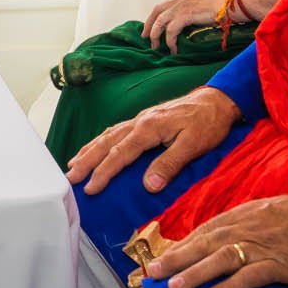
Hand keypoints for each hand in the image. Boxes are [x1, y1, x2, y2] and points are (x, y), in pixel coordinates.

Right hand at [66, 87, 239, 196]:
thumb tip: (148, 186)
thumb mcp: (194, 145)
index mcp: (149, 128)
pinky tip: (95, 147)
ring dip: (89, 150)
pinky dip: (100, 141)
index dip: (103, 173)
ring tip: (73, 165)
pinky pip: (115, 131)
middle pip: (106, 143)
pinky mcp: (144, 120)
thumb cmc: (208, 123)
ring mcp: (140, 119)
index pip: (120, 154)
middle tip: (69, 178)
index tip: (89, 189)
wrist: (217, 99)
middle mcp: (139, 121)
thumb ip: (170, 164)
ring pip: (107, 135)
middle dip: (86, 161)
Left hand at [141, 0, 226, 52]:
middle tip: (146, 39)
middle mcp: (179, 1)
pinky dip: (170, 41)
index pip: (161, 7)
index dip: (152, 18)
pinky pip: (171, 31)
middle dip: (149, 27)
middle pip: (156, 13)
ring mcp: (181, 7)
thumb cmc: (222, 6)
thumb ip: (192, 13)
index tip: (148, 28)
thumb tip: (186, 26)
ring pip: (160, 22)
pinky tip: (174, 49)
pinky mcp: (186, 15)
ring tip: (157, 47)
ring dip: (156, 36)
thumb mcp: (202, 7)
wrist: (232, 3)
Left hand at [147, 195, 287, 287]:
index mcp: (244, 214)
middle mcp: (247, 228)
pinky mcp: (280, 265)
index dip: (181, 244)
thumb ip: (245, 222)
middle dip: (176, 258)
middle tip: (152, 273)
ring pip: (221, 259)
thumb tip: (221, 236)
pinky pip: (250, 277)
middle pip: (204, 243)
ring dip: (195, 274)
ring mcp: (263, 246)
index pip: (205, 230)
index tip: (161, 256)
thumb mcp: (270, 211)